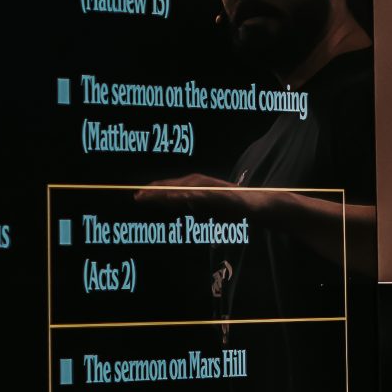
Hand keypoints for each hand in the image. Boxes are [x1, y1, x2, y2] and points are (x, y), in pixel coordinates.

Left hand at [133, 173, 263, 218]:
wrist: (254, 206)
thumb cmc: (230, 207)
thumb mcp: (207, 206)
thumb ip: (194, 203)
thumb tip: (181, 202)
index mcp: (195, 187)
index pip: (170, 187)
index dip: (154, 192)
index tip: (138, 196)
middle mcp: (201, 184)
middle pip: (174, 187)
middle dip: (155, 192)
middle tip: (137, 196)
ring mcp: (210, 189)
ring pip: (185, 189)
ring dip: (169, 192)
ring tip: (153, 195)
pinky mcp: (221, 195)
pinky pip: (204, 196)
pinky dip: (194, 196)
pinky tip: (183, 198)